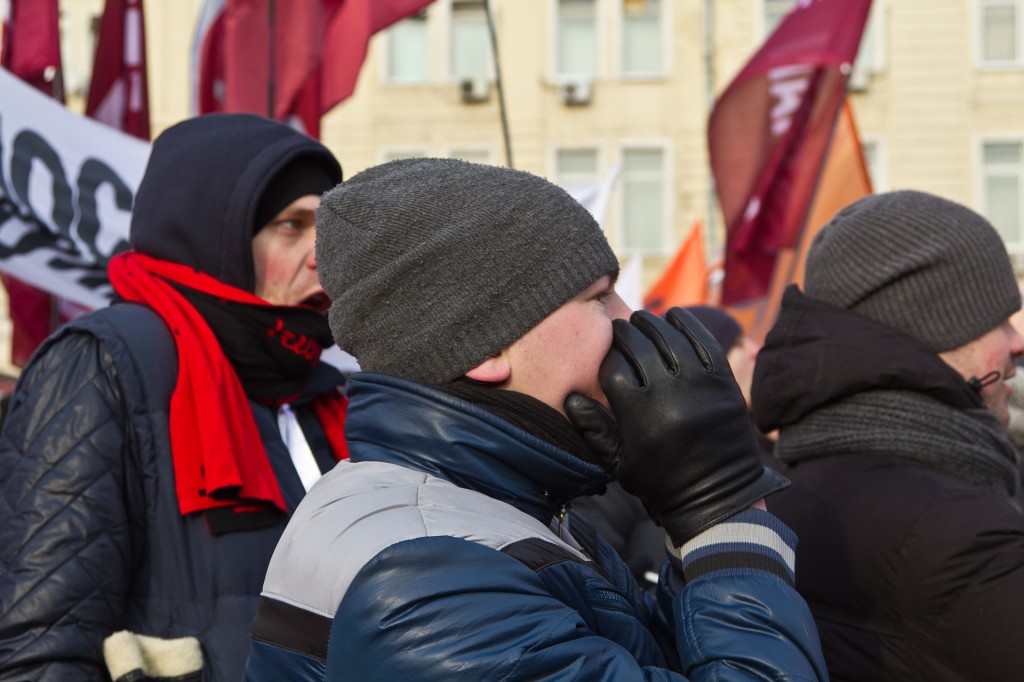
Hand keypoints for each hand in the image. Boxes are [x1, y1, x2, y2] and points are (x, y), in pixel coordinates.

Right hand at [565, 308, 787, 545]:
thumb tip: (570, 396)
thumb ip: (594, 429)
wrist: (715, 497)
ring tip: (642, 321)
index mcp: (639, 415)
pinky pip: (703, 340)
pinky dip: (687, 323)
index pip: (614, 368)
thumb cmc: (660, 482)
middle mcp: (668, 395)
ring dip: (652, 324)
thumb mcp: (619, 463)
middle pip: (638, 345)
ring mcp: (699, 386)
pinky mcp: (724, 382)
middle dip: (624, 333)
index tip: (605, 354)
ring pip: (669, 336)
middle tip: (618, 328)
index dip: (606, 358)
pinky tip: (673, 317)